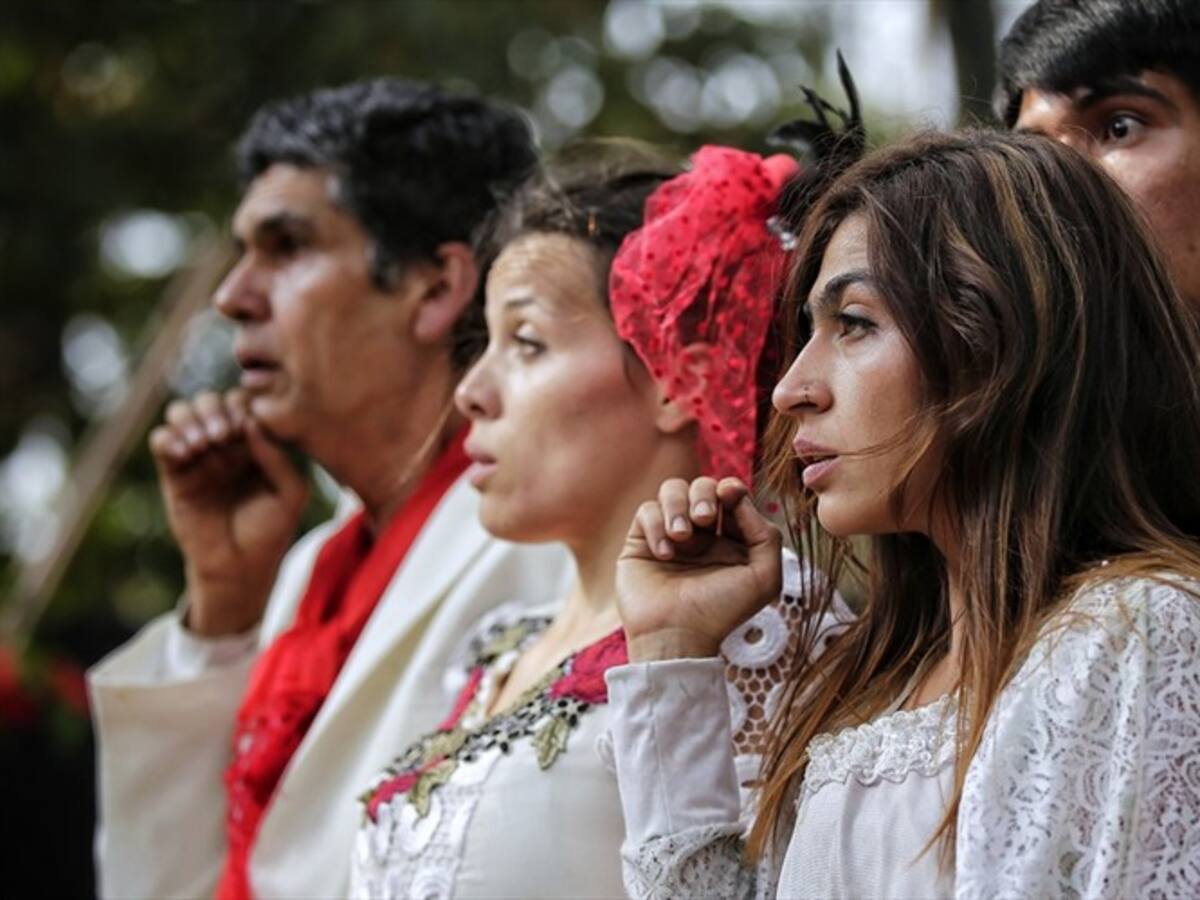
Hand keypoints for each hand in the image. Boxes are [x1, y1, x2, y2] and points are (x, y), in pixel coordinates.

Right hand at [149, 389, 307, 635]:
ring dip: (190, 418)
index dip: (243, 406)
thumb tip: (251, 422)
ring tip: (204, 444)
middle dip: (214, 408)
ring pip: (182, 412)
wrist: (239, 567)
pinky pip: (161, 440)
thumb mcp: (290, 494)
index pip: (244, 404)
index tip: (246, 427)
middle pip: (211, 400)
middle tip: (223, 435)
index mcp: (256, 444)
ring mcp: (198, 457)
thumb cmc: (270, 531)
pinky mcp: (174, 474)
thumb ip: (277, 457)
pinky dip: (169, 436)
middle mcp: (225, 445)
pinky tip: (186, 453)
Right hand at [617, 476, 782, 661]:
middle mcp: (701, 534)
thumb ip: (767, 535)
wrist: (677, 636)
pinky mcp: (642, 541)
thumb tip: (740, 499)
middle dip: (704, 494)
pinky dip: (656, 526)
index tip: (729, 494)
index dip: (730, 488)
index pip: (731, 496)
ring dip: (678, 505)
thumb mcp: (763, 577)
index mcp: (731, 539)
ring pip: (671, 489)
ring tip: (681, 536)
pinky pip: (646, 510)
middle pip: (702, 486)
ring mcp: (670, 535)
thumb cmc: (721, 611)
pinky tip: (664, 555)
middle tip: (703, 518)